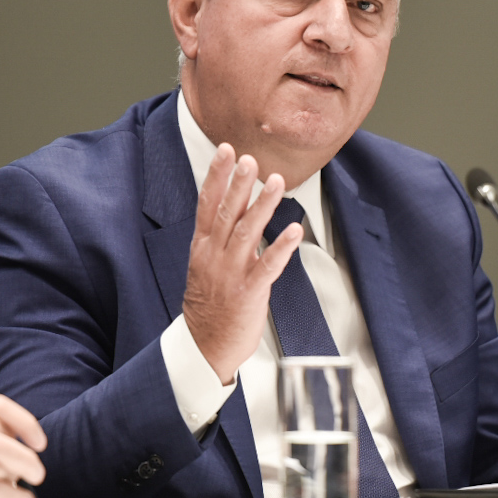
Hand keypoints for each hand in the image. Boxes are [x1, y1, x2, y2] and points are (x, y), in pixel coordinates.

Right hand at [181, 144, 301, 383]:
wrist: (205, 346)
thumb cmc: (209, 306)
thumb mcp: (206, 266)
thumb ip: (222, 238)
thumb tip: (239, 209)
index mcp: (202, 248)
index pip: (207, 204)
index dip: (217, 176)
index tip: (226, 150)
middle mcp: (214, 257)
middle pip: (226, 213)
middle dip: (239, 184)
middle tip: (250, 159)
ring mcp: (230, 274)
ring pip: (246, 233)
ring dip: (262, 206)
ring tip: (276, 182)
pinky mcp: (248, 293)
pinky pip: (267, 266)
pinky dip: (281, 247)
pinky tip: (294, 229)